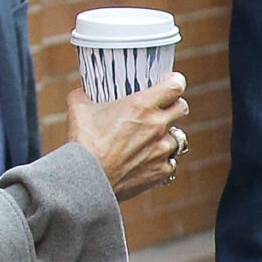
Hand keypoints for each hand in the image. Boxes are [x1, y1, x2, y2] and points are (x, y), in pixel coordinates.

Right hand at [65, 74, 188, 202]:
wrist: (86, 179)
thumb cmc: (83, 142)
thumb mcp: (78, 109)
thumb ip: (83, 95)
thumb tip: (82, 91)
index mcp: (142, 105)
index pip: (176, 85)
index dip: (176, 82)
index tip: (172, 83)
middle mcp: (157, 125)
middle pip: (182, 108)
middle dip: (174, 106)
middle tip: (163, 109)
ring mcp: (162, 150)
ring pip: (178, 137)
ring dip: (167, 136)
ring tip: (152, 139)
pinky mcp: (161, 171)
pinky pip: (171, 162)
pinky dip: (163, 160)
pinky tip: (149, 160)